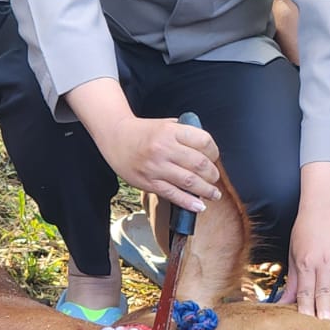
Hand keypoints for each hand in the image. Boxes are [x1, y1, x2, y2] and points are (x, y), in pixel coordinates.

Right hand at [101, 116, 221, 212]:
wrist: (115, 137)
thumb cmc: (143, 131)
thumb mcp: (166, 124)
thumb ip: (185, 133)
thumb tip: (206, 149)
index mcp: (171, 131)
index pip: (204, 142)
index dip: (214, 152)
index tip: (214, 158)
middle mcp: (164, 148)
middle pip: (199, 164)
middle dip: (212, 174)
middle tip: (214, 178)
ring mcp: (156, 166)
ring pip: (189, 181)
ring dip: (206, 190)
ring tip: (214, 194)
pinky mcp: (148, 182)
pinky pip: (173, 194)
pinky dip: (188, 202)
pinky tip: (199, 206)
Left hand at [284, 206, 329, 319]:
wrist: (323, 206)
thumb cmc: (305, 230)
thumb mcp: (293, 254)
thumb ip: (291, 281)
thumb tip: (282, 304)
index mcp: (307, 262)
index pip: (306, 292)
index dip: (306, 310)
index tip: (307, 325)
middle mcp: (325, 262)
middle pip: (324, 293)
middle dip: (324, 312)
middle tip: (325, 329)